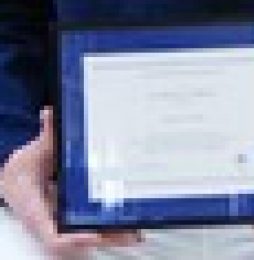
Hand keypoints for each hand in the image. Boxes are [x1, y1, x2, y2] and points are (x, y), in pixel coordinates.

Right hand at [0, 106, 140, 256]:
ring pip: (90, 233)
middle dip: (106, 236)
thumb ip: (46, 135)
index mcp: (36, 211)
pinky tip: (131, 221)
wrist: (16, 178)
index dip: (75, 238)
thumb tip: (51, 113)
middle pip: (80, 237)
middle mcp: (52, 220)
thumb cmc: (22, 170)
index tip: (94, 234)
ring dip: (113, 233)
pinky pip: (93, 224)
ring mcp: (64, 221)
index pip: (54, 234)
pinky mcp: (74, 216)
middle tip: (131, 232)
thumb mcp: (33, 152)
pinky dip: (111, 224)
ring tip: (138, 230)